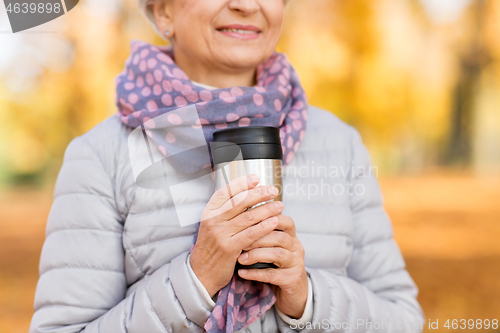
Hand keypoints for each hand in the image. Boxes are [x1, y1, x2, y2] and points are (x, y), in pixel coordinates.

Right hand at [190, 174, 282, 297]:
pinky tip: (274, 222)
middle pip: (240, 202)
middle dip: (259, 193)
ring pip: (248, 217)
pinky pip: (251, 234)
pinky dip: (264, 226)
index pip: (225, 192)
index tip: (256, 178)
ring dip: (267, 209)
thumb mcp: (212, 227)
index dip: (241, 183)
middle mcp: (213, 221)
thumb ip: (225, 213)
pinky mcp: (230, 248)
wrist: (201, 274)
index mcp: (209, 213)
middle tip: (273, 190)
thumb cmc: (211, 248)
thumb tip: (247, 197)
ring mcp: (221, 234)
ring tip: (279, 205)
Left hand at [236, 213, 307, 318]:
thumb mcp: (271, 249)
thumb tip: (239, 222)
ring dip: (256, 255)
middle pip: (279, 237)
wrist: (292, 294)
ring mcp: (296, 264)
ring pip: (277, 254)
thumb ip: (262, 236)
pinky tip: (242, 272)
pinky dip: (255, 273)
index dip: (268, 218)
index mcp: (291, 237)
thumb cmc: (277, 267)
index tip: (247, 219)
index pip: (284, 221)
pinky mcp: (292, 280)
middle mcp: (296, 248)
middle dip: (258, 237)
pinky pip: (272, 274)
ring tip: (240, 258)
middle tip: (239, 240)